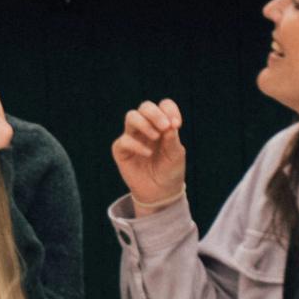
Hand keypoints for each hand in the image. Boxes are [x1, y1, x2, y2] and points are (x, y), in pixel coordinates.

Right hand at [113, 99, 186, 213]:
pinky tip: (148, 154)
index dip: (169, 110)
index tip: (176, 124)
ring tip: (155, 137)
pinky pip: (125, 140)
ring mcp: (132, 137)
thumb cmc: (170, 171)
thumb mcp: (176, 155)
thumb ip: (172, 139)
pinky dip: (137, 145)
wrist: (160, 192)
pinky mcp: (121, 150)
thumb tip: (169, 124)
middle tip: (165, 126)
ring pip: (131, 116)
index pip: (163, 106)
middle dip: (155, 113)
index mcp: (162, 124)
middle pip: (145, 107)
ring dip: (144, 124)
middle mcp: (146, 127)